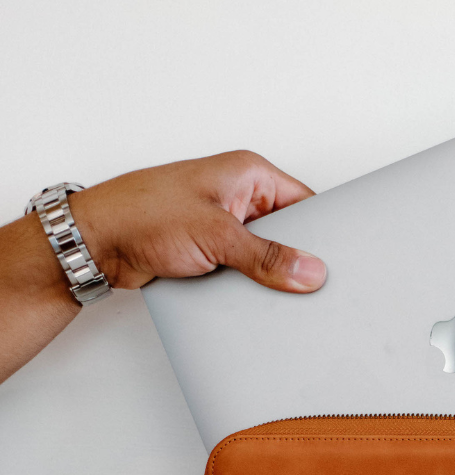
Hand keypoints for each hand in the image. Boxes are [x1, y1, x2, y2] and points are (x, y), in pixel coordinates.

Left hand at [70, 149, 326, 291]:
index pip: (306, 202)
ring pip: (268, 255)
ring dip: (272, 276)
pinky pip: (247, 270)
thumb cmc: (141, 214)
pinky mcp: (213, 251)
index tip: (339, 260)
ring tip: (286, 295)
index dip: (325, 231)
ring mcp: (226, 225)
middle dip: (299, 258)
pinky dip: (252, 286)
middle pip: (290, 232)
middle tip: (314, 284)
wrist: (95, 242)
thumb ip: (267, 256)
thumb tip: (309, 271)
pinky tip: (258, 300)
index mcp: (248, 174)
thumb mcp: (216, 235)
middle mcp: (240, 196)